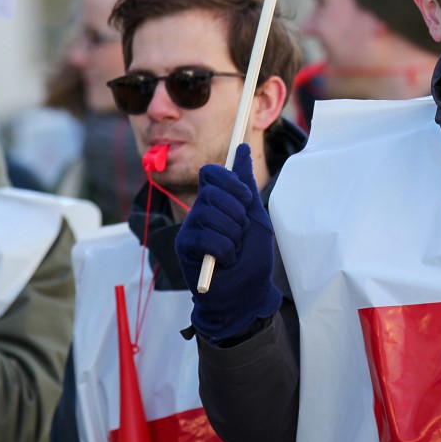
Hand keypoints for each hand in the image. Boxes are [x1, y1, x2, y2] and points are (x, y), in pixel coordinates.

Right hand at [174, 143, 281, 341]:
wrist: (248, 293)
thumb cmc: (252, 257)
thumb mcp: (256, 216)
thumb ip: (246, 185)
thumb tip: (241, 148)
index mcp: (216, 201)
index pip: (211, 173)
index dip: (230, 182)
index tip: (246, 199)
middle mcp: (199, 211)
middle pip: (211, 191)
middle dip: (236, 213)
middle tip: (241, 233)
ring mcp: (190, 229)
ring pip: (209, 214)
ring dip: (232, 235)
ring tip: (235, 250)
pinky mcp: (184, 248)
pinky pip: (206, 238)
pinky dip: (225, 251)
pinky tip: (226, 261)